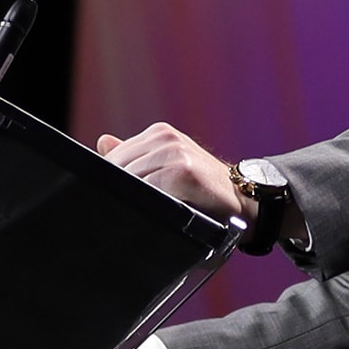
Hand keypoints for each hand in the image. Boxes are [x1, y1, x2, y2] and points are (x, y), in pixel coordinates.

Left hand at [96, 122, 245, 223]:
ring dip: (131, 198)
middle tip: (124, 211)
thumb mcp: (170, 166)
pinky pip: (148, 189)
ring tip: (140, 214)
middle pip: (119, 168)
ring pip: (130, 178)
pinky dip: (147, 203)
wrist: (246, 200)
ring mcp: (174, 152)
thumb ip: (136, 155)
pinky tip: (155, 213)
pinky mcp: (183, 171)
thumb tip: (102, 142)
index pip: (115, 157)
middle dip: (118, 191)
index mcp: (159, 134)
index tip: (110, 198)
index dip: (110, 180)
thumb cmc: (206, 190)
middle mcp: (165, 138)